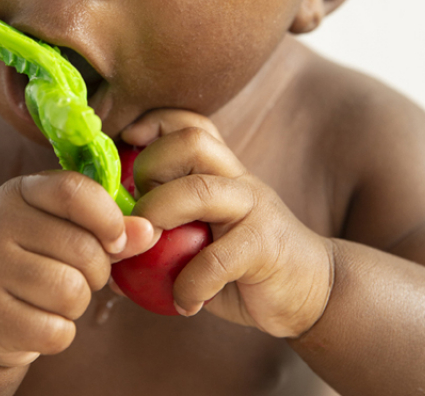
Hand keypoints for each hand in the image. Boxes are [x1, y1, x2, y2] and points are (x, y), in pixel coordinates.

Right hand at [0, 170, 153, 367]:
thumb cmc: (38, 256)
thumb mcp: (67, 228)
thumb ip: (110, 225)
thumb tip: (151, 232)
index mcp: (19, 191)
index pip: (73, 190)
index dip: (108, 217)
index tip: (119, 240)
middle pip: (81, 247)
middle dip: (99, 269)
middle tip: (82, 273)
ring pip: (71, 291)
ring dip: (80, 301)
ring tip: (59, 294)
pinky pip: (56, 331)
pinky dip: (61, 331)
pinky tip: (41, 318)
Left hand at [121, 110, 333, 337]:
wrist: (313, 289)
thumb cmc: (245, 262)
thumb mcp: (206, 235)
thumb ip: (168, 231)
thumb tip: (110, 248)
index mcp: (223, 169)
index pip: (191, 124)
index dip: (156, 122)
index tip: (126, 140)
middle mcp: (238, 178)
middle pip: (193, 141)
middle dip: (151, 165)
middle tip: (137, 207)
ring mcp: (254, 208)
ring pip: (200, 189)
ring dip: (160, 214)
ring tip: (146, 246)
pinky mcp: (264, 247)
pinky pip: (216, 258)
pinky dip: (190, 283)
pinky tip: (184, 302)